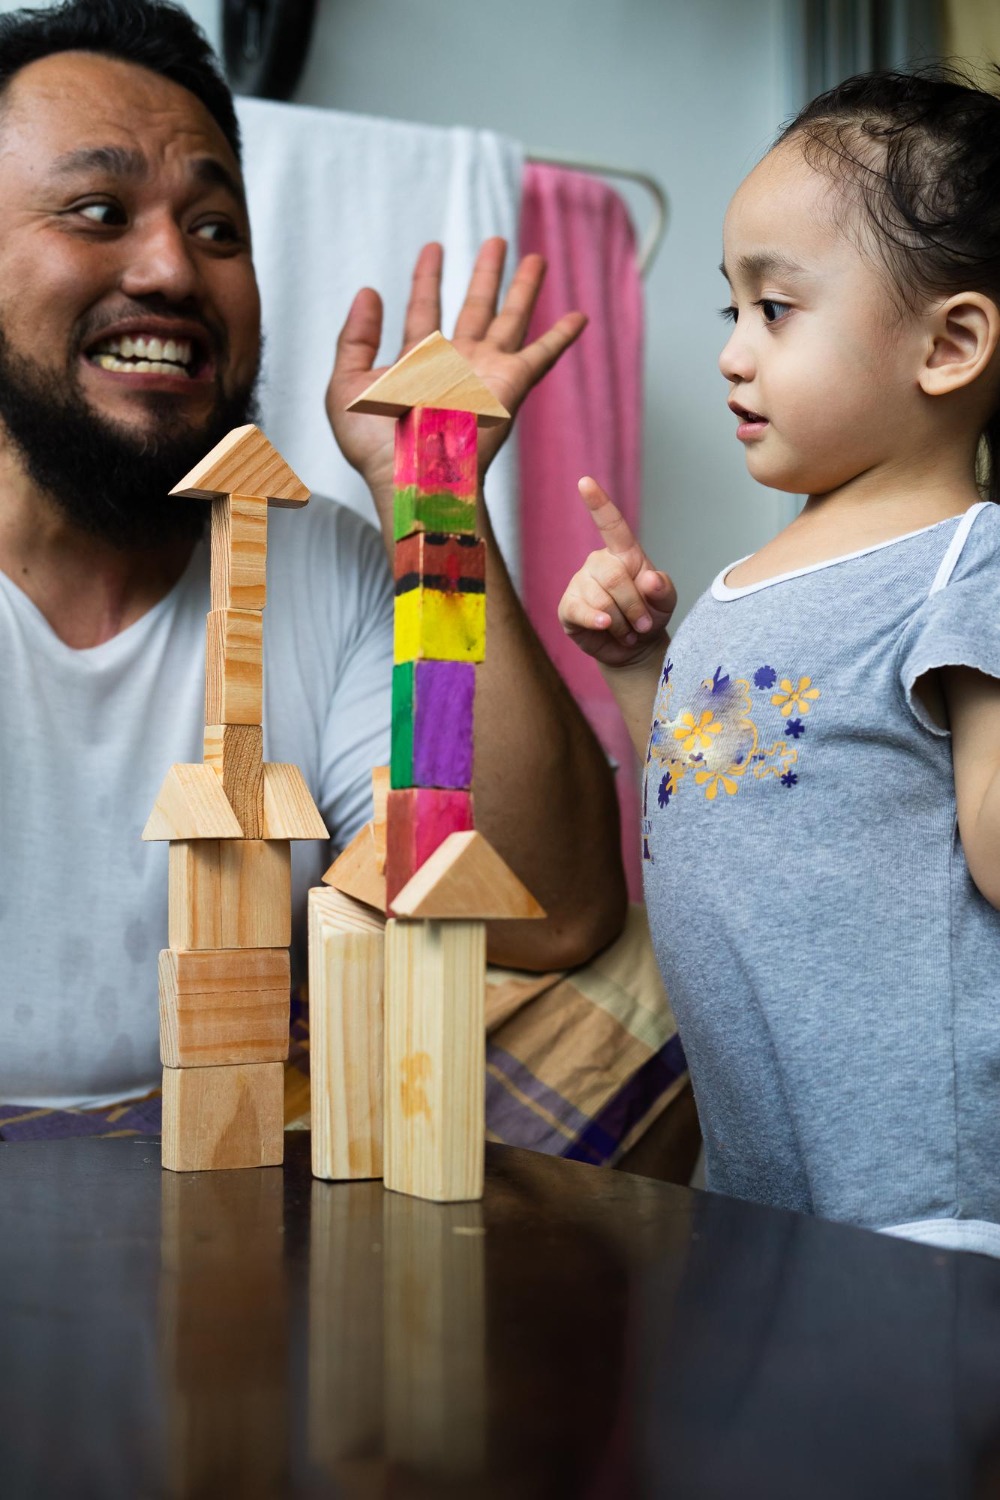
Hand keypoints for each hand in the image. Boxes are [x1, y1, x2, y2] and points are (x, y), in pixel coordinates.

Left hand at [326, 237, 585, 509]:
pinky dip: (561, 335)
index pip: (424, 309)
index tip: (432, 248)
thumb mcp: (346, 386)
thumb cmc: (377, 446)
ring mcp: (486, 373)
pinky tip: (579, 315)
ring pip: (510, 319)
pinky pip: (542, 354)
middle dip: (486, 275)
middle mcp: (456, 364)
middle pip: (475, 307)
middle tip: (497, 242)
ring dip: (524, 289)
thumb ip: (354, 338)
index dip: (427, 278)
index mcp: (418, 363)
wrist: (414, 478)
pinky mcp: (510, 385)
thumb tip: (368, 292)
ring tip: (537, 258)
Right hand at [559, 477, 675, 666]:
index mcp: (623, 554)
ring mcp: (580, 584)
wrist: (633, 649)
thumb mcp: (665, 603)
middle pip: (614, 578)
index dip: (598, 503)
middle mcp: (598, 563)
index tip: (585, 481)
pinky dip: (597, 622)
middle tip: (642, 626)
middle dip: (633, 606)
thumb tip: (649, 580)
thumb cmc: (649, 616)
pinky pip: (581, 611)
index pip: (612, 525)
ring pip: (601, 600)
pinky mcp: (568, 606)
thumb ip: (663, 590)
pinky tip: (606, 628)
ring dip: (621, 623)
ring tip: (627, 632)